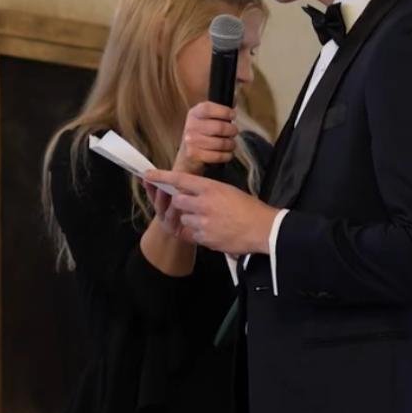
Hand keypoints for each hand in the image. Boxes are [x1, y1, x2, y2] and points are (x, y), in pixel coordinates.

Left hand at [144, 169, 278, 256]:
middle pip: (177, 200)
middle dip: (182, 203)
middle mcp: (203, 203)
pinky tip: (215, 231)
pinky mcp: (205, 237)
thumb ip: (208, 190)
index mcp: (211, 187)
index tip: (148, 174)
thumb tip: (192, 190)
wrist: (263, 229)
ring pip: (184, 218)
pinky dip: (200, 233)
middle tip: (195, 206)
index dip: (162, 176)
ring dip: (192, 219)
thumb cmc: (250, 209)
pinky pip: (193, 234)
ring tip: (211, 220)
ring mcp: (203, 221)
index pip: (180, 179)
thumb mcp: (228, 191)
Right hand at [173, 101, 237, 171]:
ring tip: (231, 143)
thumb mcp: (207, 118)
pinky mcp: (194, 155)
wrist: (187, 154)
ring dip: (231, 144)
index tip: (233, 115)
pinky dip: (227, 155)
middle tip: (234, 132)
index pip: (208, 108)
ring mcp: (191, 141)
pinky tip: (227, 153)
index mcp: (194, 113)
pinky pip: (218, 156)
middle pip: (219, 127)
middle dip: (232, 130)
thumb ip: (220, 109)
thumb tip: (235, 98)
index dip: (224, 111)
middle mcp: (191, 126)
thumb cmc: (202, 133)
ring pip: (220, 143)